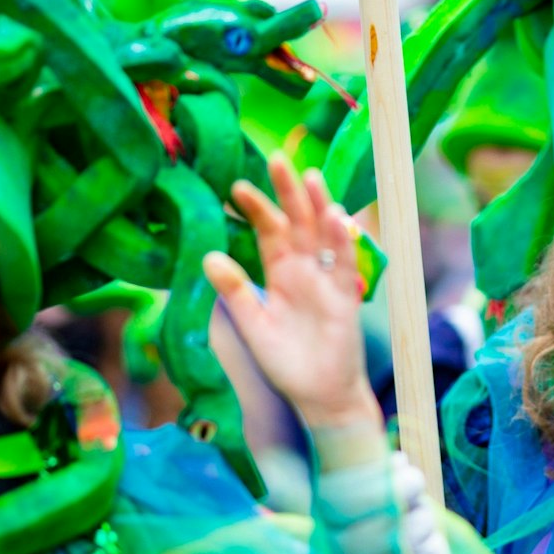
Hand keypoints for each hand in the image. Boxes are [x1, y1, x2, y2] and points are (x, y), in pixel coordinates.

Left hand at [203, 159, 378, 429]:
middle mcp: (305, 270)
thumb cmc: (286, 363)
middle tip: (276, 157)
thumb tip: (207, 256)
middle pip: (298, 222)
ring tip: (308, 176)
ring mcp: (327, 281)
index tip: (236, 187)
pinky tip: (337, 218)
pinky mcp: (345, 299)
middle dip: (288, 192)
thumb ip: (236, 292)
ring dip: (318, 207)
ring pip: (323, 236)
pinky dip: (342, 243)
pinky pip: (344, 266)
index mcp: (279, 274)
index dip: (256, 209)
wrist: (320, 396)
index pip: (268, 232)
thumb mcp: (253, 326)